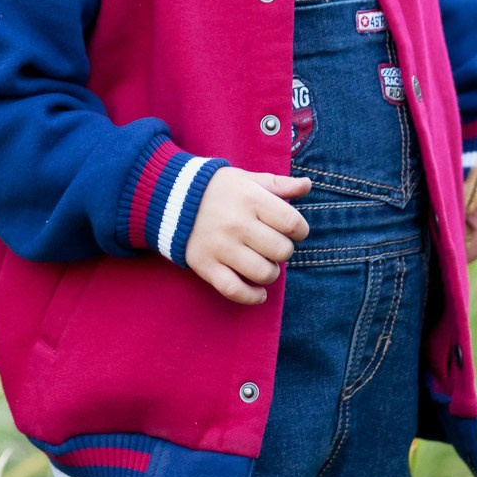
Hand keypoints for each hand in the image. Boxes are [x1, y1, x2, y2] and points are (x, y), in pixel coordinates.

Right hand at [183, 167, 311, 303]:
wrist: (169, 197)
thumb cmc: (216, 188)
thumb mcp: (246, 179)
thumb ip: (277, 183)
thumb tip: (306, 185)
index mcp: (250, 199)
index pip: (292, 223)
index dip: (299, 230)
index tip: (292, 230)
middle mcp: (237, 224)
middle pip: (281, 251)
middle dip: (283, 251)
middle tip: (273, 245)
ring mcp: (221, 247)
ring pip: (262, 273)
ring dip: (271, 273)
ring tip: (264, 264)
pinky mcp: (206, 266)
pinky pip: (234, 290)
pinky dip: (251, 296)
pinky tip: (258, 293)